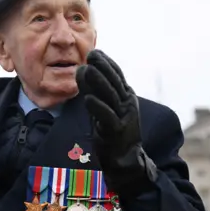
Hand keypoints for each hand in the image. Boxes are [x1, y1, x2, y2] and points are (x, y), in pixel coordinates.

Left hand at [76, 50, 156, 193]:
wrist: (125, 158)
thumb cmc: (112, 130)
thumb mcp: (103, 106)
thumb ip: (93, 89)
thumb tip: (81, 69)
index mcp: (125, 96)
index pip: (117, 76)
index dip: (107, 63)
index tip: (95, 52)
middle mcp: (127, 104)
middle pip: (114, 82)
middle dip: (103, 67)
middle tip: (91, 54)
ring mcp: (124, 117)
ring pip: (111, 96)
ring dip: (98, 82)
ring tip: (86, 69)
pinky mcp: (117, 131)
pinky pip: (107, 117)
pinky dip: (98, 107)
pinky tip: (87, 99)